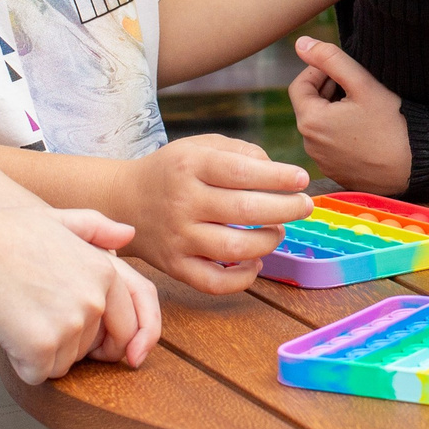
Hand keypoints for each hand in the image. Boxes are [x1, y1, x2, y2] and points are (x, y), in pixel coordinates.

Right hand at [0, 204, 162, 381]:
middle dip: (75, 346)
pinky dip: (23, 365)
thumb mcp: (58, 219)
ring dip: (45, 353)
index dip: (120, 341)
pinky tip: (7, 334)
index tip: (113, 356)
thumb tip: (129, 235)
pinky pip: (39, 375)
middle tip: (41, 322)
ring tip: (19, 317)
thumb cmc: (5, 234)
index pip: (132, 322)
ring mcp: (71, 326)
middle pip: (98, 347)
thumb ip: (97, 228)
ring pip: (66, 363)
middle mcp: (96, 300)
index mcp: (106, 273)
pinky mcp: (42, 348)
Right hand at [126, 134, 312, 294]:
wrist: (123, 202)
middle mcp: (183, 202)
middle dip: (285, 209)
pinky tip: (256, 262)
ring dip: (268, 241)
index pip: (241, 172)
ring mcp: (179, 238)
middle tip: (304, 205)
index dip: (278, 177)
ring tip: (277, 231)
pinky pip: (215, 282)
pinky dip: (242, 278)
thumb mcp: (199, 146)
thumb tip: (278, 171)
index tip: (302, 179)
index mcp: (190, 166)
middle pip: (244, 210)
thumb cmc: (172, 171)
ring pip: (235, 248)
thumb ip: (240, 151)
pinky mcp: (175, 266)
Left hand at [288, 36, 411, 194]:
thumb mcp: (362, 83)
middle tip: (357, 87)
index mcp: (311, 121)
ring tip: (363, 108)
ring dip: (334, 111)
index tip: (343, 70)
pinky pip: (330, 145)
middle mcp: (310, 145)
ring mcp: (323, 162)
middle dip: (328, 91)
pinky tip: (365, 129)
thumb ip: (330, 58)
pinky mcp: (336, 172)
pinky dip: (341, 132)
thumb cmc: (391, 124)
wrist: (415, 165)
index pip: (300, 85)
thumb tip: (300, 43)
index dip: (319, 71)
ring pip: (320, 126)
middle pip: (310, 106)